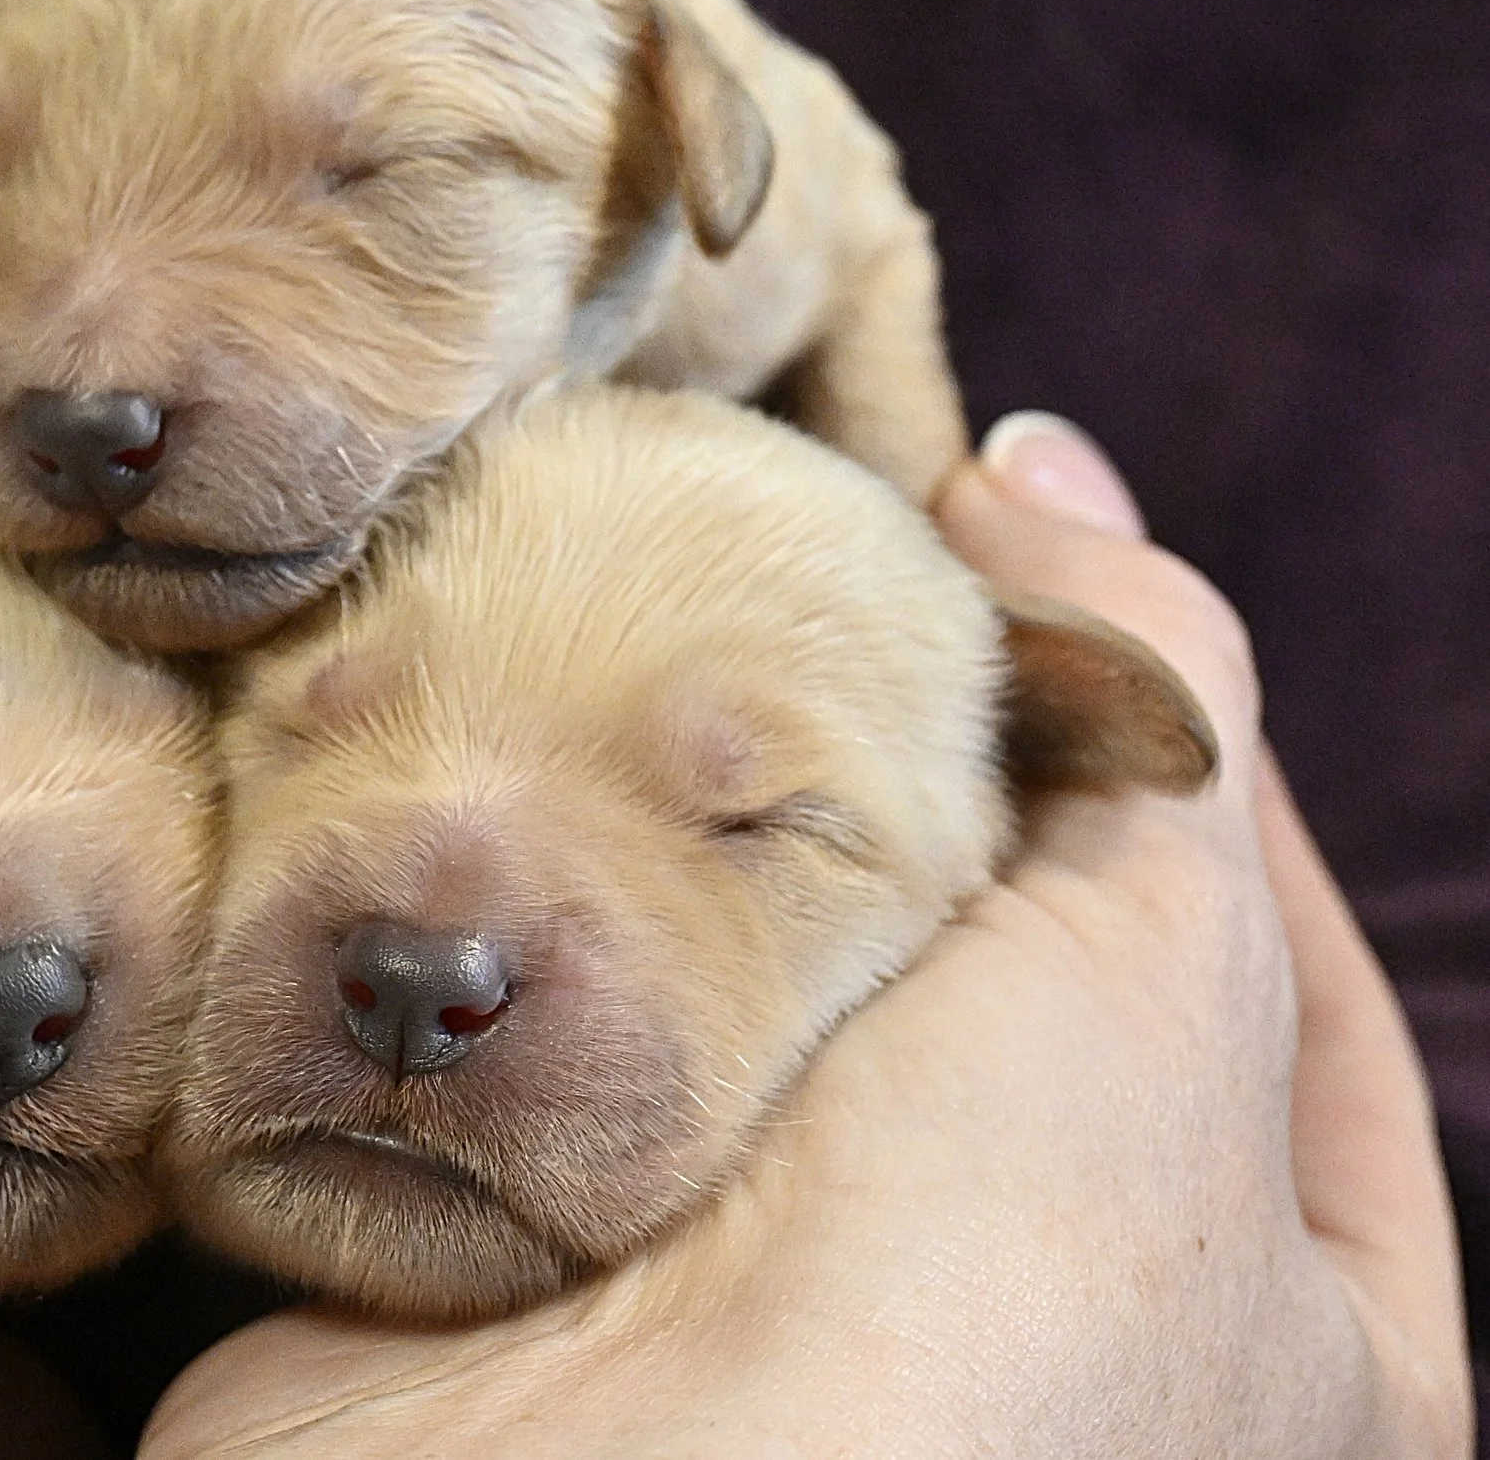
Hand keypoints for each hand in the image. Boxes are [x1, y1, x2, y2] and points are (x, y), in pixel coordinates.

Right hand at [141, 415, 1470, 1457]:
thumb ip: (1155, 703)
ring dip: (706, 823)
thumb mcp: (1167, 979)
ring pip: (766, 982)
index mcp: (1275, 1329)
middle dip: (911, 776)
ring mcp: (777, 1307)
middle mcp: (1033, 1336)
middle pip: (996, 968)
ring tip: (663, 621)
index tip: (1040, 573)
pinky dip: (559, 891)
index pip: (1276, 982)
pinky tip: (527, 745)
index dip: (1175, 756)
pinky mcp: (561, 1254)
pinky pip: (581, 1027)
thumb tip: (1045, 466)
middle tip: (824, 575)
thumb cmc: (969, 1300)